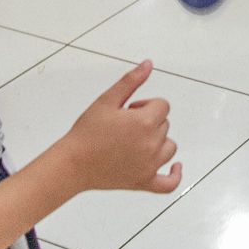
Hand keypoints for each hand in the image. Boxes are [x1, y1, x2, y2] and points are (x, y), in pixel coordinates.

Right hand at [59, 61, 181, 193]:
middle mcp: (151, 144)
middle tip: (122, 127)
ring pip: (169, 147)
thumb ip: (130, 81)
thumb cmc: (87, 132)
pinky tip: (176, 167)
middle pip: (165, 124)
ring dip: (158, 141)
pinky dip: (175, 176)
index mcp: (144, 123)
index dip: (146, 105)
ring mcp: (150, 165)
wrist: (72, 164)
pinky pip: (169, 184)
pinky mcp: (144, 182)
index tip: (128, 110)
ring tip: (135, 142)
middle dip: (148, 121)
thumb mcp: (107, 100)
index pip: (162, 105)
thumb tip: (148, 64)